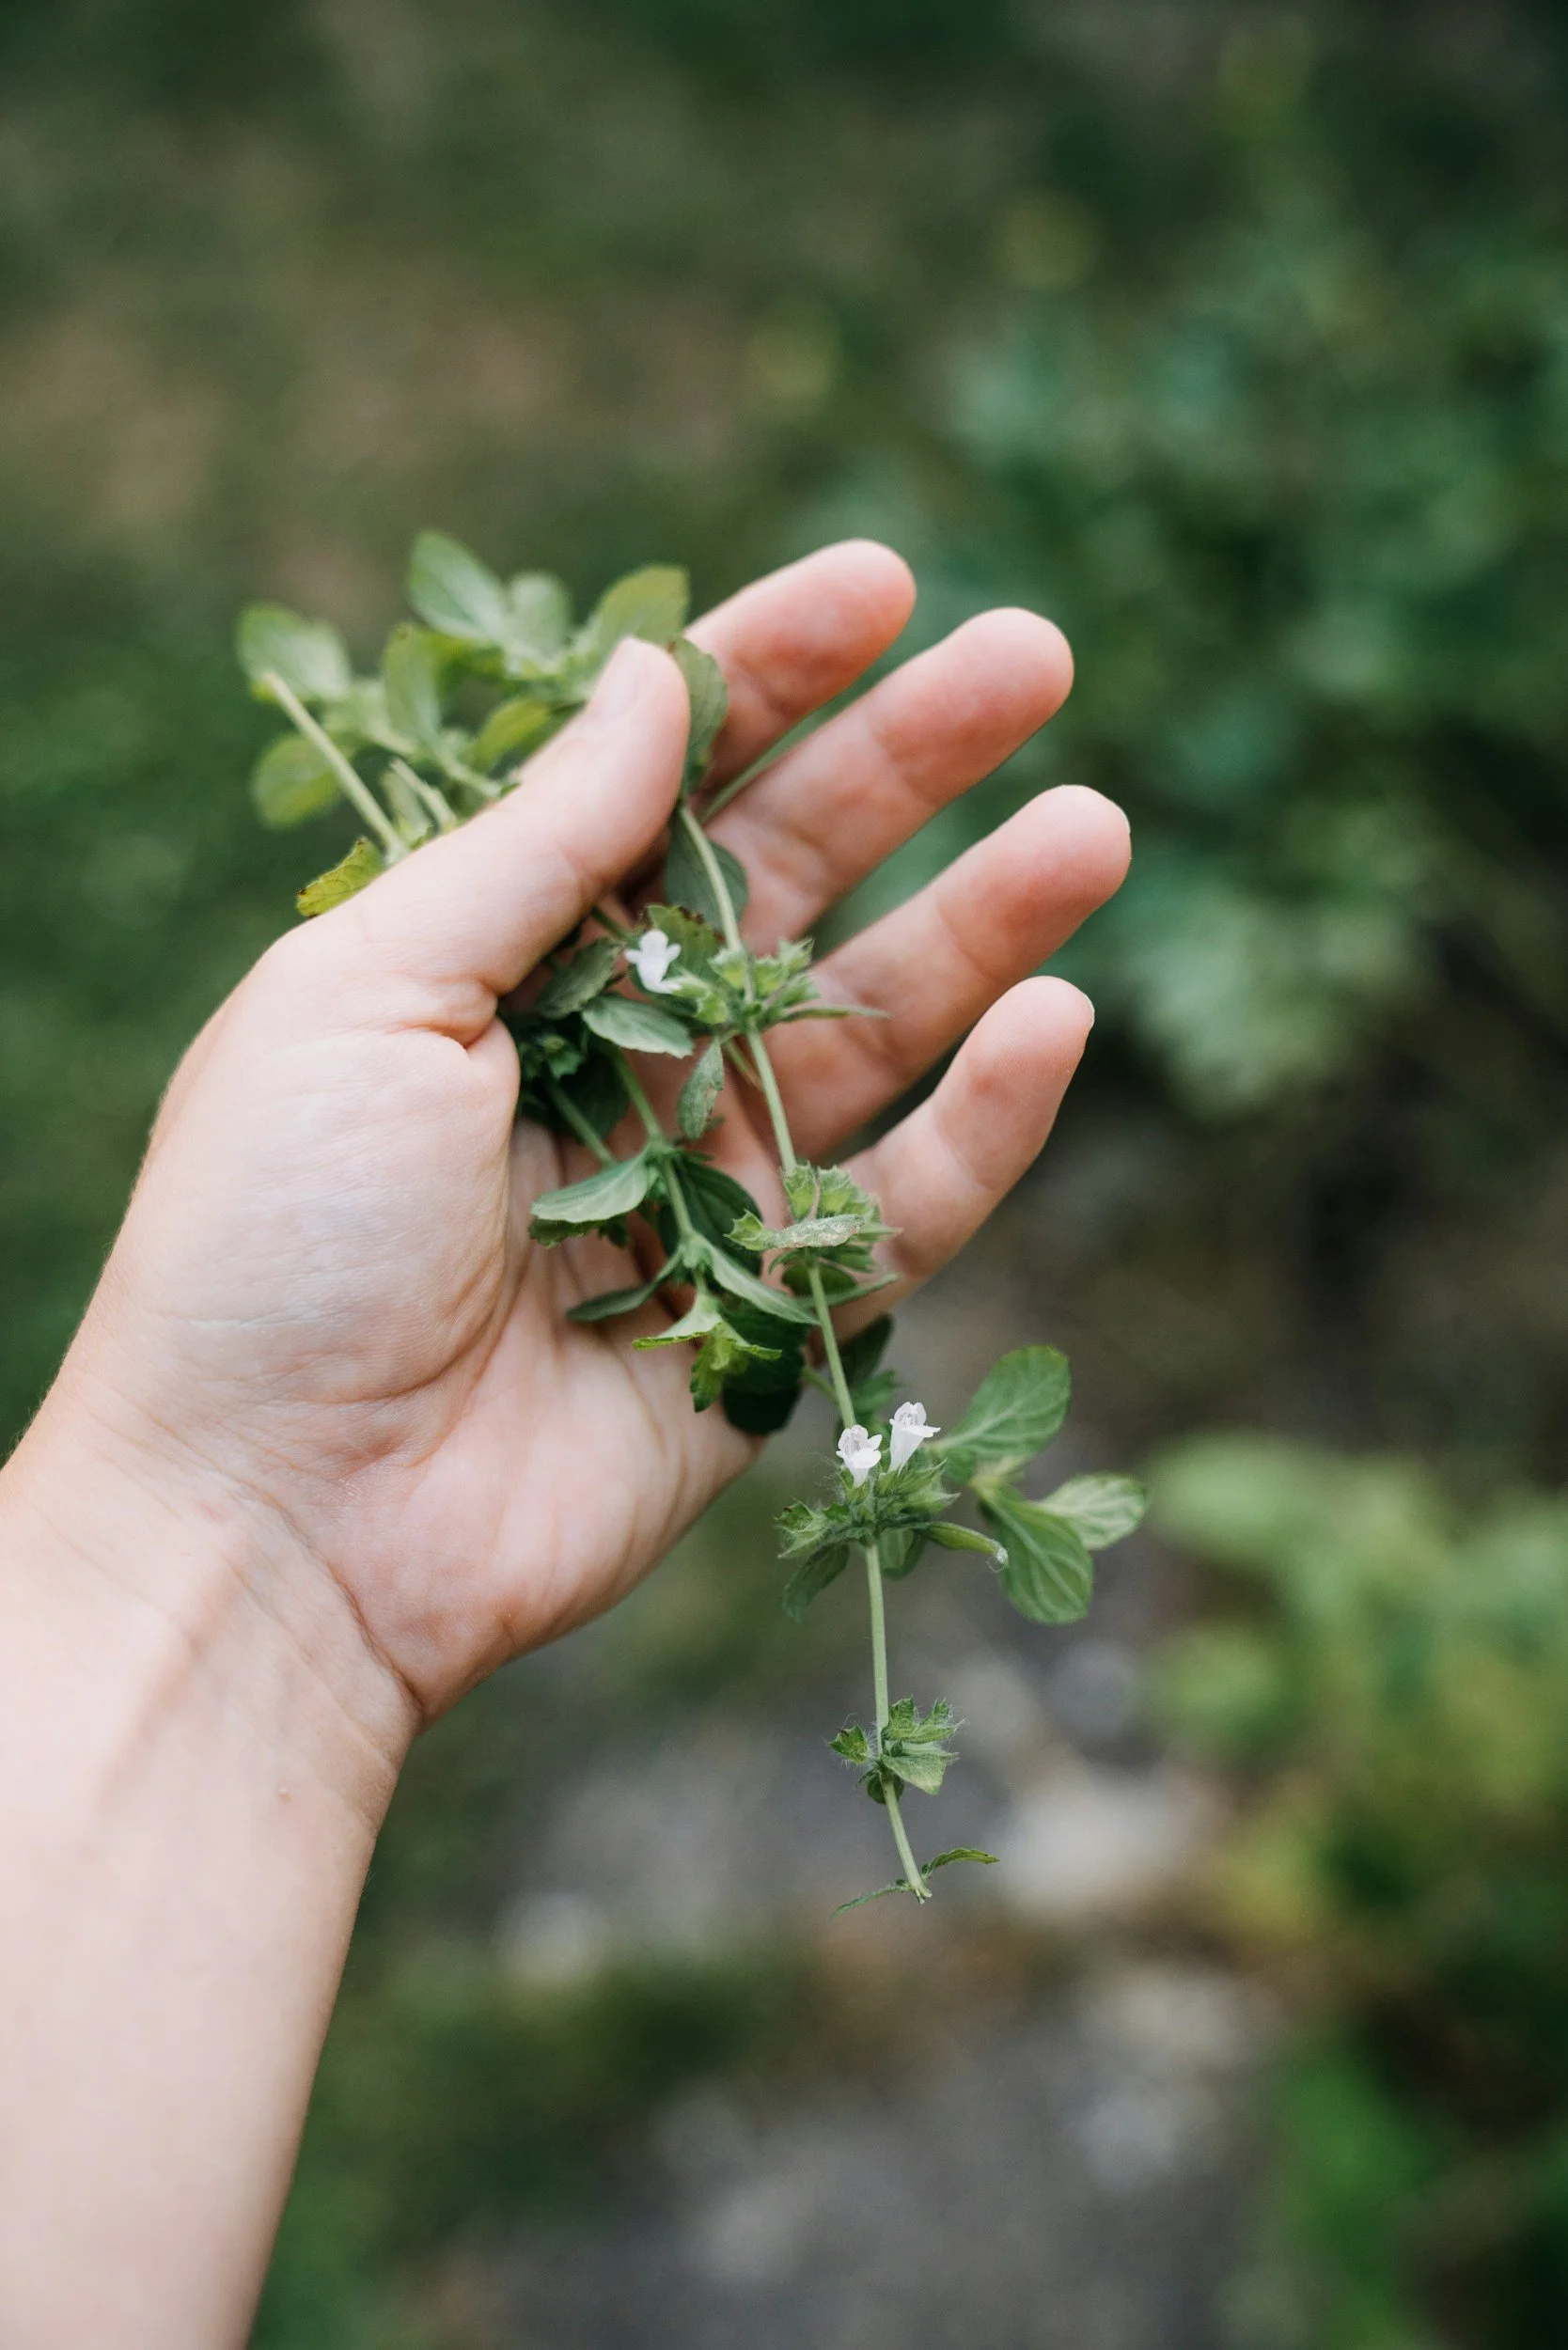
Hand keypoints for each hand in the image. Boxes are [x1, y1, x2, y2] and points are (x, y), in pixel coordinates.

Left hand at [27, 542, 1127, 1737]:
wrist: (279, 1526)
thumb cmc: (274, 1240)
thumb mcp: (368, 994)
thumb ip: (535, 843)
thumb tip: (656, 681)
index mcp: (505, 956)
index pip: (664, 784)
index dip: (772, 677)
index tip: (885, 583)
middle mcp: (618, 1051)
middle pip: (798, 879)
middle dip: (914, 764)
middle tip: (1038, 657)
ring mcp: (706, 1181)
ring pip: (877, 1026)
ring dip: (989, 925)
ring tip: (1092, 826)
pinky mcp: (771, 1314)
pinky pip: (908, 1206)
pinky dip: (987, 1123)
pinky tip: (1053, 1021)